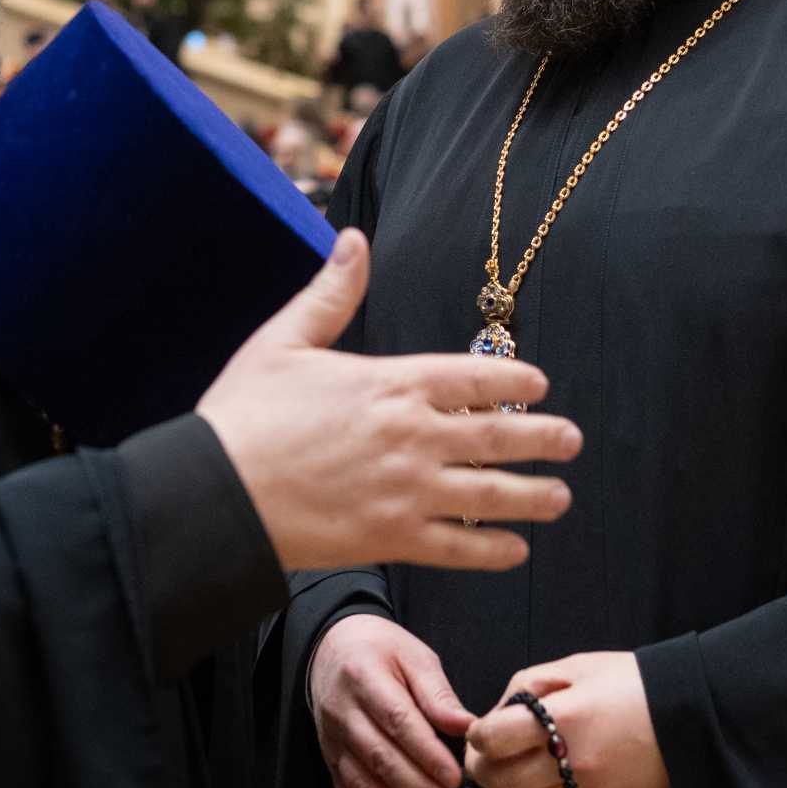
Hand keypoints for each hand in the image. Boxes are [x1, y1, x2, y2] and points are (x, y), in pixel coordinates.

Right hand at [199, 228, 579, 573]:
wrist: (214, 493)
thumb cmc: (243, 415)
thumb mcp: (283, 340)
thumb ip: (331, 293)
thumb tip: (354, 237)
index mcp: (392, 382)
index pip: (478, 378)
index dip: (518, 381)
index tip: (541, 386)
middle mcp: (412, 435)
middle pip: (500, 436)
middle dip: (544, 439)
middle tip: (572, 442)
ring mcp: (407, 490)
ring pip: (491, 495)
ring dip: (534, 497)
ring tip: (560, 498)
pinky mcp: (391, 538)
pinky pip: (458, 546)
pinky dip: (492, 549)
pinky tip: (515, 550)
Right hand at [310, 615, 470, 787]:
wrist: (333, 647)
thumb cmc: (382, 650)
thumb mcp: (413, 655)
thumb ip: (437, 693)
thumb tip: (466, 727)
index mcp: (365, 678)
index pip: (397, 720)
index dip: (426, 753)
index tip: (455, 779)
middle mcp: (343, 712)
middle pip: (380, 758)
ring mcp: (333, 740)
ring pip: (362, 785)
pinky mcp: (331, 759)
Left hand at [465, 652, 667, 787]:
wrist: (688, 717)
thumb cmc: (629, 683)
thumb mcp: (575, 667)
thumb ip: (525, 688)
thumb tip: (495, 716)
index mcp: (561, 719)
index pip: (492, 740)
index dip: (477, 735)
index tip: (481, 729)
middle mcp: (569, 761)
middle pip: (498, 780)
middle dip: (482, 766)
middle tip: (484, 753)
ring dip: (506, 785)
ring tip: (512, 763)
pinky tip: (540, 776)